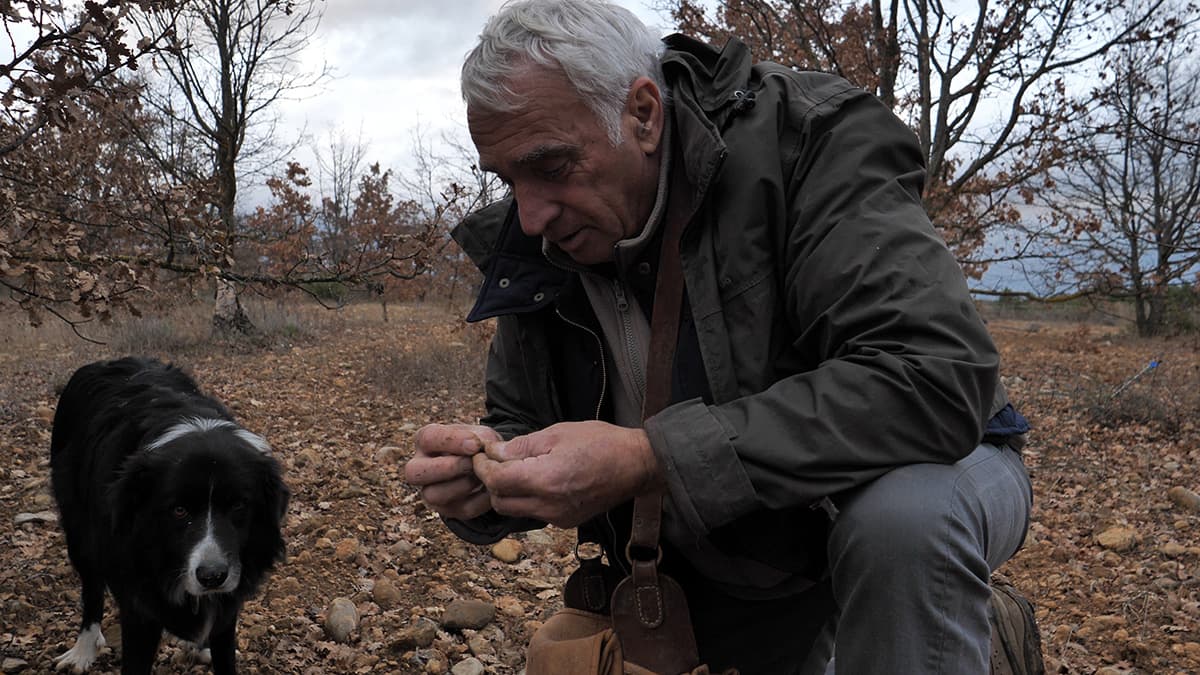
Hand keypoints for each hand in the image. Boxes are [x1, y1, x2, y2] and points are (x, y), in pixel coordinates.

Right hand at [405, 423, 500, 519]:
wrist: (488, 468)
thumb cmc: (479, 445)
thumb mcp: (482, 435)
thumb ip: (482, 439)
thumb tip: (479, 449)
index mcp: (426, 441)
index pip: (428, 438)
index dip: (452, 441)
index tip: (475, 445)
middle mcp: (420, 467)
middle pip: (413, 472)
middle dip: (448, 468)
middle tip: (473, 463)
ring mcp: (429, 491)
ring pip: (433, 495)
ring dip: (463, 485)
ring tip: (482, 475)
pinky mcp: (447, 510)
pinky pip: (461, 509)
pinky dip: (481, 500)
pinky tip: (490, 489)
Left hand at [471, 420, 663, 527]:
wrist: (636, 465)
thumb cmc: (601, 442)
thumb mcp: (557, 433)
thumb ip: (522, 446)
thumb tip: (494, 453)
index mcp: (545, 480)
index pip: (496, 481)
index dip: (483, 467)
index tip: (481, 454)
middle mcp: (549, 505)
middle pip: (500, 502)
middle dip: (491, 482)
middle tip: (494, 462)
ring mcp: (558, 517)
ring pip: (514, 511)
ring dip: (507, 493)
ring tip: (515, 470)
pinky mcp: (566, 522)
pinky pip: (533, 513)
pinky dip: (526, 499)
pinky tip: (536, 480)